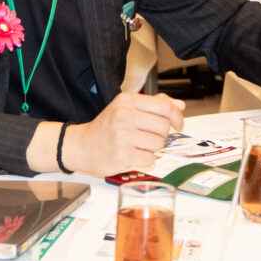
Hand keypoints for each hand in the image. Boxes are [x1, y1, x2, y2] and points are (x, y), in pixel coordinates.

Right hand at [67, 91, 184, 176]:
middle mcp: (124, 115)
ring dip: (152, 148)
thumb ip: (153, 104)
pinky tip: (133, 155)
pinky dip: (145, 160)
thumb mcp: (126, 108)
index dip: (176, 116)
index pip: (164, 106)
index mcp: (127, 101)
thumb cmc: (106, 128)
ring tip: (137, 146)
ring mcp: (123, 136)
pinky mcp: (123, 155)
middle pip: (164, 127)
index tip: (178, 123)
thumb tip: (179, 105)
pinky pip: (150, 159)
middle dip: (160, 135)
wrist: (81, 147)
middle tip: (146, 137)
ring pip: (159, 144)